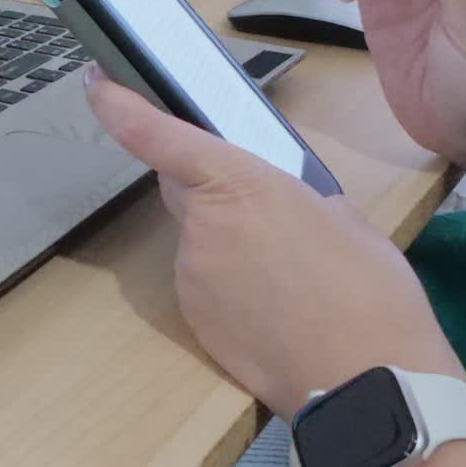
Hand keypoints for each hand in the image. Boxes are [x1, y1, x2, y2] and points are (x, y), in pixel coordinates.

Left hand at [84, 66, 464, 419]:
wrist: (369, 381)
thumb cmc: (369, 292)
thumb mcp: (341, 218)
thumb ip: (290, 196)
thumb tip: (274, 205)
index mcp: (239, 184)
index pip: (157, 135)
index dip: (118, 105)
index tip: (96, 85)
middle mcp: (202, 227)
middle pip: (185, 190)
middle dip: (213, 190)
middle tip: (269, 215)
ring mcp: (192, 277)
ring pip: (200, 243)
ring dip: (231, 247)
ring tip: (292, 278)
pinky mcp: (194, 321)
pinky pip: (206, 286)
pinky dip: (232, 290)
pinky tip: (277, 310)